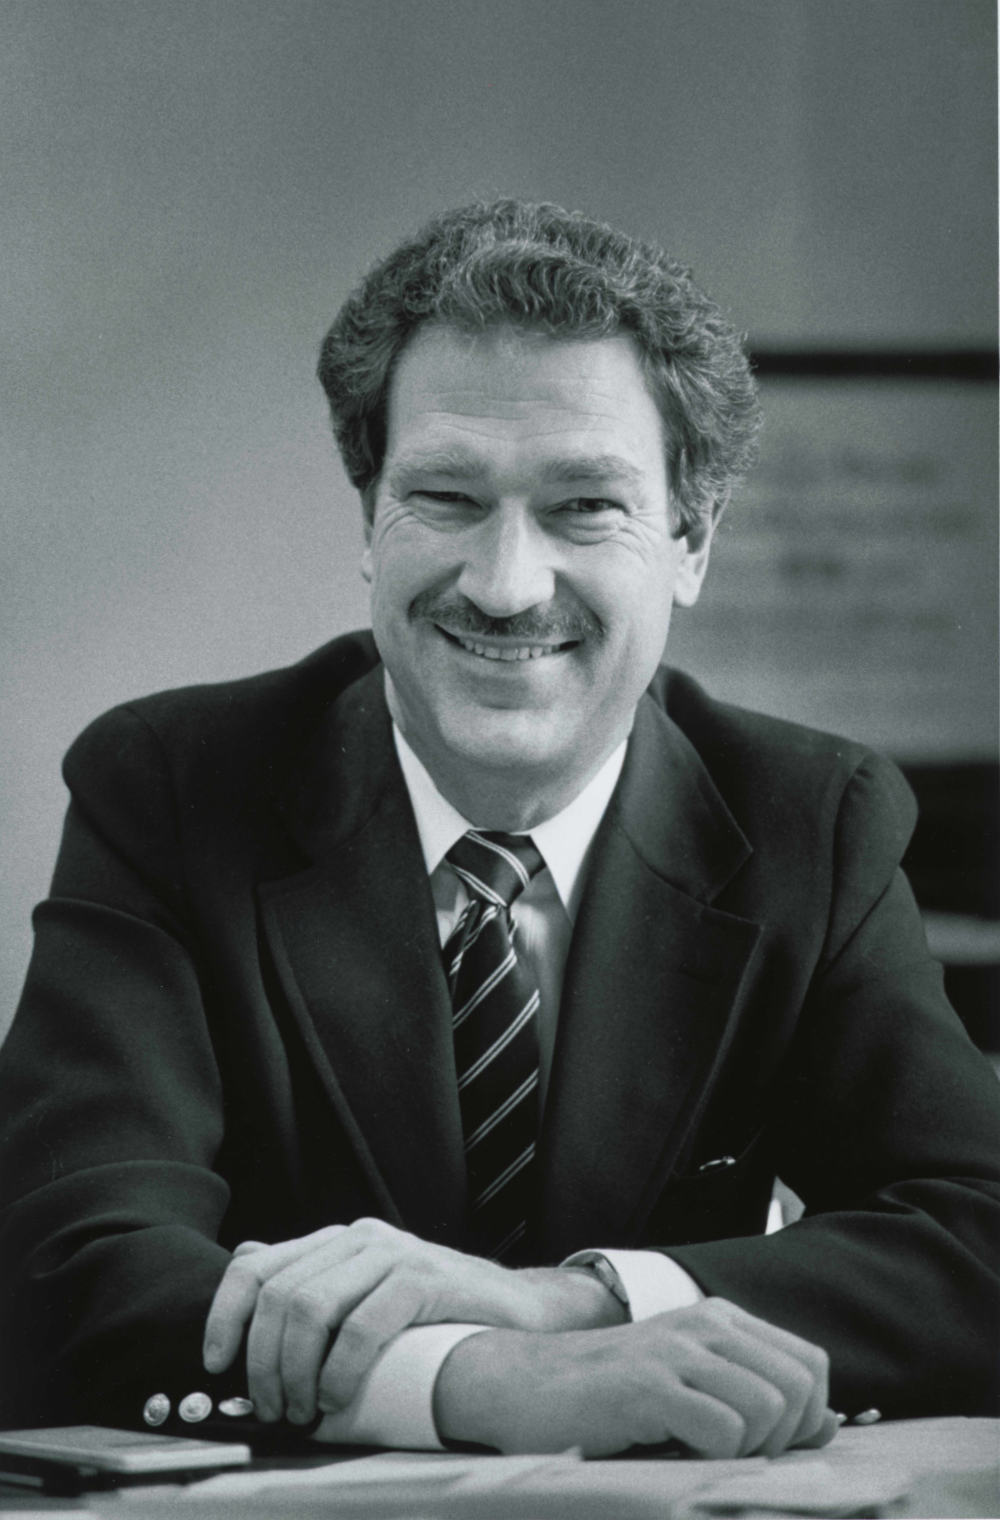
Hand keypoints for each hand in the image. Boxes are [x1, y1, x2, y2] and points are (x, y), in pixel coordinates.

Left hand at [202, 1219, 623, 1423]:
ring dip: (295, 1372)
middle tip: (272, 1409)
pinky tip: (337, 1398)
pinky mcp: (425, 1280)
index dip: (224, 1315)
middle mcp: (360, 1238)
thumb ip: (313, 1280)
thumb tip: (245, 1264)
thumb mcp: (368, 1292)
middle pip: (280, 1297)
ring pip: (312, 1310)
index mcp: (337, 1242)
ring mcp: (394, 1254)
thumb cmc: (438, 1316)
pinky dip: (340, 1370)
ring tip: (302, 1410)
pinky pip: (362, 1326)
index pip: (255, 1267)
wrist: (521, 1312)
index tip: (215, 1365)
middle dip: (264, 1363)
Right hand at [431, 1298, 838, 1458]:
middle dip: (781, 1440)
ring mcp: (675, 1350)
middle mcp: (704, 1324)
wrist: (522, 1385)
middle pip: (799, 1389)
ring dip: (745, 1451)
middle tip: (730, 1455)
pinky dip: (712, 1456)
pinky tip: (673, 1450)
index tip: (764, 1446)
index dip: (805, 1419)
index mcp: (719, 1321)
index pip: (810, 1365)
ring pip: (768, 1410)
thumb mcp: (690, 1388)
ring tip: (698, 1451)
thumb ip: (756, 1398)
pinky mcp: (648, 1384)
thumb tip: (831, 1423)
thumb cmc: (608, 1399)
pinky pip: (724, 1428)